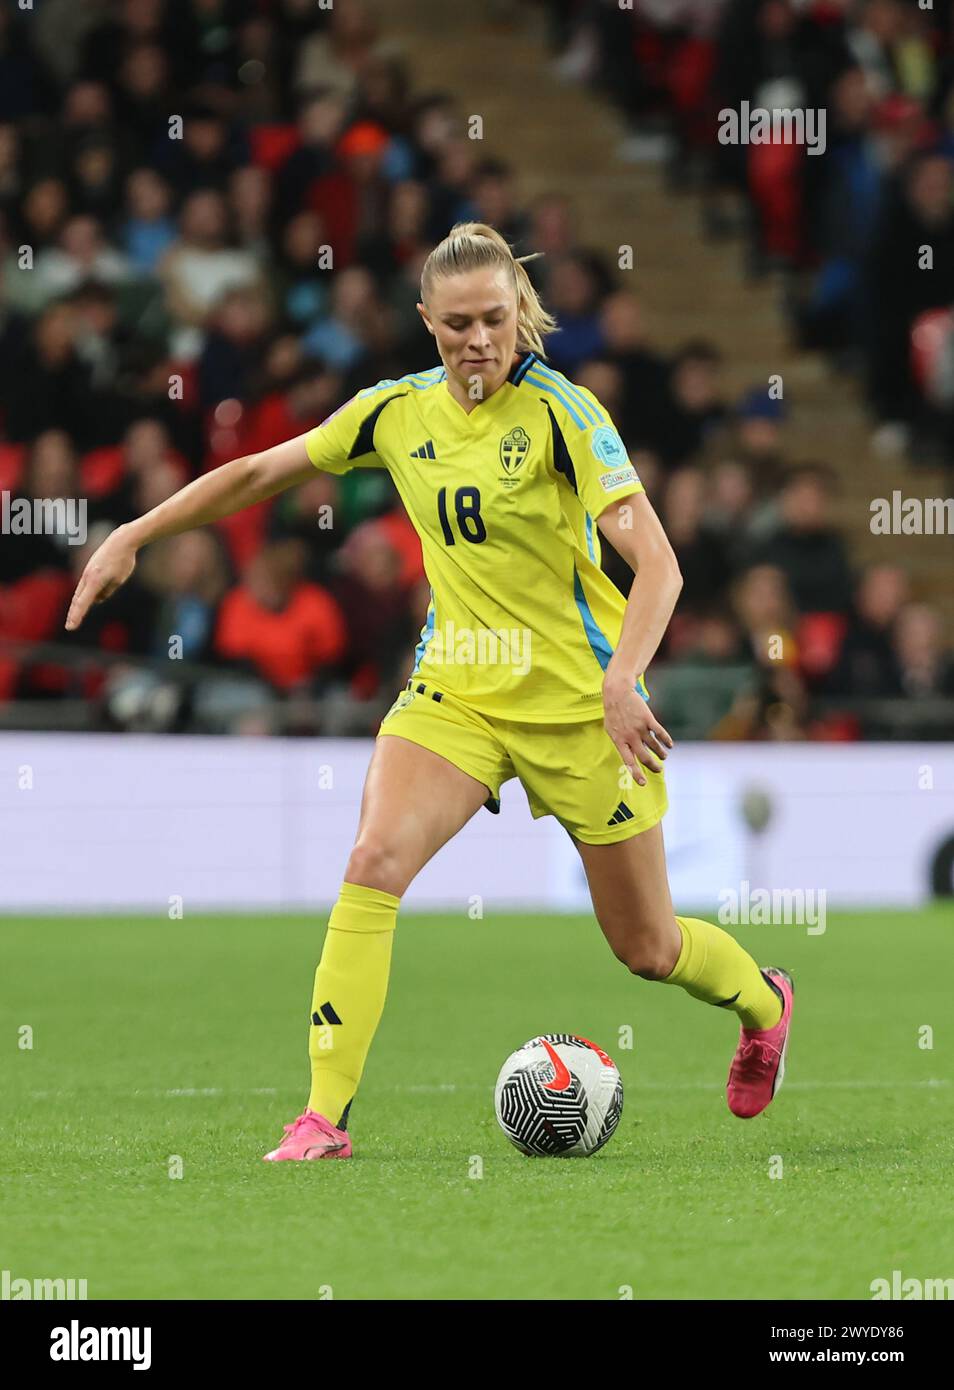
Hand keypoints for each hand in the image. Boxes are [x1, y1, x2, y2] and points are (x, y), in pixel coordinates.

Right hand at [65, 526, 137, 631]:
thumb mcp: (118, 580)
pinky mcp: (90, 568)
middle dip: (74, 613)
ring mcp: (87, 572)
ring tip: (74, 617)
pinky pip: (85, 585)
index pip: (83, 603)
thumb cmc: (123, 561)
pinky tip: (87, 600)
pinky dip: (84, 594)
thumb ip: (107, 592)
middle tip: (70, 626)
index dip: (77, 616)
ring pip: (81, 592)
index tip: (71, 627)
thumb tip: (97, 600)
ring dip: (78, 604)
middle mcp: (88, 577)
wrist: (120, 541)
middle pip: (78, 599)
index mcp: (95, 581)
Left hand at [602, 669, 672, 786]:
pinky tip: (669, 745)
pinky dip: (666, 741)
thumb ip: (620, 743)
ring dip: (661, 754)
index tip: (643, 783)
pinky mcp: (648, 720)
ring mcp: (640, 728)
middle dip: (653, 766)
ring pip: (654, 746)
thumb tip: (629, 755)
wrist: (618, 693)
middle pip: (645, 757)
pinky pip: (660, 733)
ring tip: (663, 757)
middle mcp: (630, 737)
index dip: (636, 774)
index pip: (628, 762)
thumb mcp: (611, 730)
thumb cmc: (613, 713)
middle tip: (658, 770)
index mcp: (619, 741)